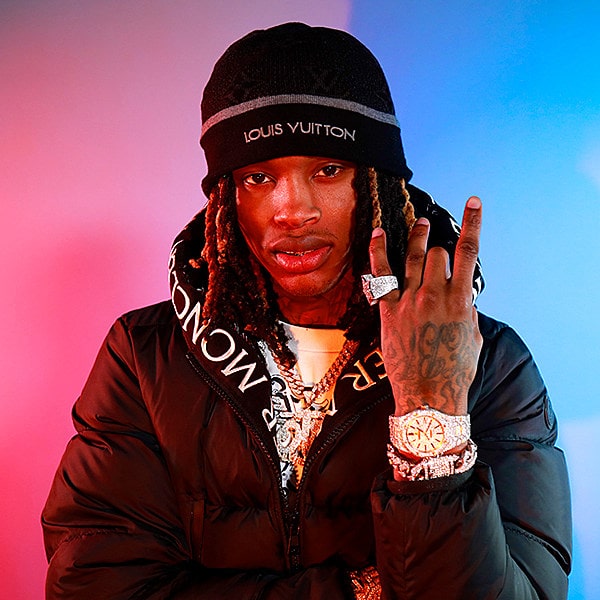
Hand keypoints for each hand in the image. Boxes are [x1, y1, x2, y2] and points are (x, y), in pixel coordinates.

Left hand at [368, 196, 482, 416]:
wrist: (429, 396)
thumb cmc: (455, 371)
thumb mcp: (472, 338)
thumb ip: (467, 311)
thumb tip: (462, 297)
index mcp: (460, 302)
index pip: (467, 253)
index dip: (472, 223)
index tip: (473, 203)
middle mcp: (435, 296)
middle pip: (437, 254)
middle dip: (440, 249)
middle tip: (438, 246)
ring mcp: (409, 302)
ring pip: (414, 258)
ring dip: (418, 238)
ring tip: (420, 224)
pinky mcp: (389, 311)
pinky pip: (381, 275)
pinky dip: (379, 252)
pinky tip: (378, 233)